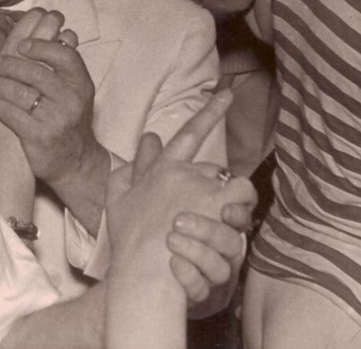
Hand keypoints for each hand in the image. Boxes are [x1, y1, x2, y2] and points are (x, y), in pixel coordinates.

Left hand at [0, 9, 102, 185]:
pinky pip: (10, 113)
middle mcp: (72, 100)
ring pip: (20, 93)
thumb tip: (59, 29)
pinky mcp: (39, 136)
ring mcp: (56, 119)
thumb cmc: (70, 119)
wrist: (76, 162)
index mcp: (81, 83)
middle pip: (36, 73)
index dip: (41, 46)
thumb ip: (64, 62)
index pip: (63, 56)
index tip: (22, 45)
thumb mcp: (76, 90)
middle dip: (9, 65)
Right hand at [105, 92, 254, 282]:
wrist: (144, 268)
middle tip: (208, 212)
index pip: (187, 135)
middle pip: (212, 167)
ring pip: (232, 179)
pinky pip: (243, 192)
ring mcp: (200, 184)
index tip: (226, 93)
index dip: (209, 112)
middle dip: (214, 186)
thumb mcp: (117, 201)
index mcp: (160, 169)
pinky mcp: (216, 201)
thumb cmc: (129, 241)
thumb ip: (130, 169)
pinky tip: (232, 221)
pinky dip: (242, 204)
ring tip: (224, 219)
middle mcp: (181, 170)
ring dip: (232, 196)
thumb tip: (146, 141)